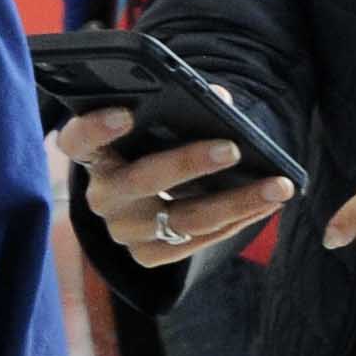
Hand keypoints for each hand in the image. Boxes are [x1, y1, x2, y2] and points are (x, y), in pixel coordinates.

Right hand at [57, 106, 290, 272]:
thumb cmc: (151, 144)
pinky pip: (196, 242)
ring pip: (180, 219)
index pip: (78, 141)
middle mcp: (101, 197)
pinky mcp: (147, 256)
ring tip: (277, 184)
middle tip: (233, 148)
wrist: (143, 195)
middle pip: (140, 182)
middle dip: (188, 163)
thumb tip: (220, 99)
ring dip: (234, 201)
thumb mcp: (156, 122)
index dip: (96, 129)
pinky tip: (267, 202)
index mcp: (93, 155)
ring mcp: (123, 231)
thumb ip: (180, 104)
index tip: (127, 113)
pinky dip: (236, 220)